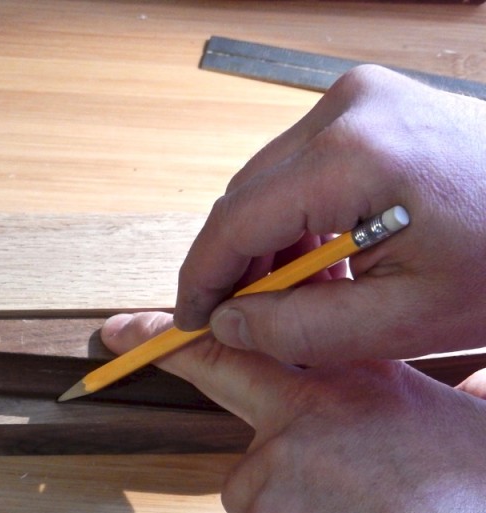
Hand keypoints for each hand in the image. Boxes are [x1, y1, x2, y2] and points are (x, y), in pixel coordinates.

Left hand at [103, 311, 485, 512]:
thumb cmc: (484, 511)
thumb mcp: (466, 426)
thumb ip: (431, 408)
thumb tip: (466, 397)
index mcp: (355, 383)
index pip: (265, 341)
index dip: (204, 328)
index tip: (145, 323)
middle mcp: (303, 416)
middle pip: (222, 381)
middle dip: (168, 351)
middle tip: (123, 338)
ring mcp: (273, 471)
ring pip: (254, 496)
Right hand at [175, 66, 485, 364]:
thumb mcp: (405, 321)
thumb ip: (299, 331)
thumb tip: (228, 322)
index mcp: (353, 156)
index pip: (234, 222)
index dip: (202, 280)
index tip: (191, 322)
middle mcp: (346, 108)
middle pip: (244, 197)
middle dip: (235, 264)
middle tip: (246, 321)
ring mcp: (359, 97)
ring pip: (267, 181)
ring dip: (266, 242)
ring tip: (298, 296)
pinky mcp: (371, 103)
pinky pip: (300, 164)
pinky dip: (296, 216)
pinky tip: (323, 258)